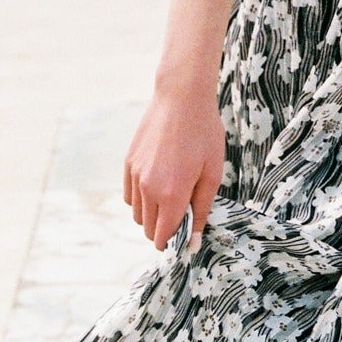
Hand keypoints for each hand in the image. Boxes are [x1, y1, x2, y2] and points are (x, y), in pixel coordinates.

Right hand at [123, 83, 225, 253]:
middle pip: (147, 228)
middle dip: (163, 229)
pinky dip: (141, 199)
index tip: (183, 238)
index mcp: (172, 194)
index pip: (162, 236)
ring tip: (172, 195)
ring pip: (136, 214)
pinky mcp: (128, 164)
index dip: (172, 242)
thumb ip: (202, 211)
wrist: (181, 98)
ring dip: (151, 214)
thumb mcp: (213, 174)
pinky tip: (158, 184)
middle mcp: (148, 188)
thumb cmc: (204, 134)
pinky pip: (129, 196)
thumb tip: (193, 243)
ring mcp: (135, 175)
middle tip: (183, 213)